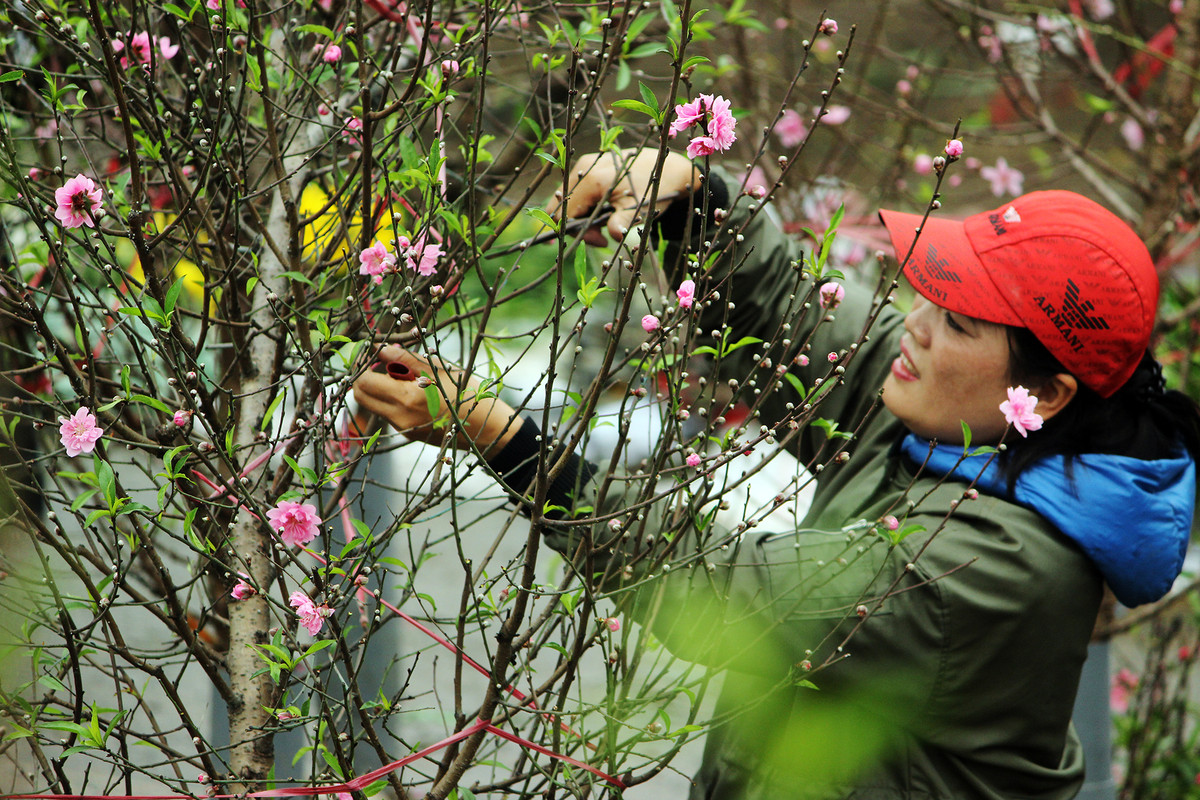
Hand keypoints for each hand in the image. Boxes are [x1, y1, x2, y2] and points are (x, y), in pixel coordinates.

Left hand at [352, 346, 520, 453]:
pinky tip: (407, 388)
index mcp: (407, 398)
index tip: (369, 352)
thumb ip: (407, 361)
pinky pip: (387, 413)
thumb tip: (380, 349)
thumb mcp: (440, 371)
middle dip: (362, 376)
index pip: (365, 381)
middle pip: (361, 396)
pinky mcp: (408, 433)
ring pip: (373, 404)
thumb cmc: (468, 394)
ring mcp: (402, 428)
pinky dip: (388, 398)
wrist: (487, 429)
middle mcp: (400, 417)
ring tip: (395, 372)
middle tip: (376, 362)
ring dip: (375, 387)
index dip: (361, 364)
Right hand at [550, 148, 701, 245]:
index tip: (600, 240)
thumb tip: (611, 237)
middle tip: (601, 235)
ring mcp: (585, 164)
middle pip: (562, 206)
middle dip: (578, 226)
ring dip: (584, 216)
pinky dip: (587, 205)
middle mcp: (583, 168)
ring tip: (608, 220)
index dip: (575, 232)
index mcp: (592, 180)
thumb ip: (619, 224)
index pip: (564, 213)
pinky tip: (605, 208)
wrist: (665, 168)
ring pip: (570, 199)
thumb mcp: (637, 210)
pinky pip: (577, 191)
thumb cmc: (652, 190)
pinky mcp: (590, 165)